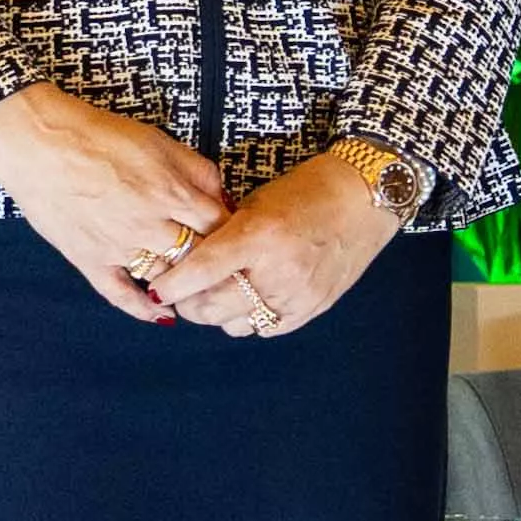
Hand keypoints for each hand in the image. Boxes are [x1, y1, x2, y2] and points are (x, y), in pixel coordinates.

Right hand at [0, 82, 228, 318]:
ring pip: (167, 278)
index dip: (231, 232)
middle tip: (225, 269)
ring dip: (184, 285)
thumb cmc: (97, 135)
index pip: (220, 225)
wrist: (39, 142)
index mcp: (172, 192)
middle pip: (198, 256)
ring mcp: (120, 247)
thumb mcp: (159, 140)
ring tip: (198, 287)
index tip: (236, 237)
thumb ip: (196, 169)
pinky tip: (160, 314)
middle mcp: (151, 225)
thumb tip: (223, 197)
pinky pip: (121, 294)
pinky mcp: (91, 260)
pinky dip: (143, 308)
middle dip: (214, 263)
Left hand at [143, 144, 406, 342]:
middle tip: (182, 296)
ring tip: (216, 296)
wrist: (362, 200)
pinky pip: (265, 327)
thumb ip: (223, 235)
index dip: (173, 286)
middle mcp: (277, 270)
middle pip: (214, 307)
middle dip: (190, 305)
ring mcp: (296, 294)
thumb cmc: (305, 192)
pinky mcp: (311, 309)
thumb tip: (187, 263)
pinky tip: (248, 300)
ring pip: (235, 323)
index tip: (157, 291)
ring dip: (218, 313)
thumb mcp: (256, 204)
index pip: (202, 271)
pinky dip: (249, 318)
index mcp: (258, 235)